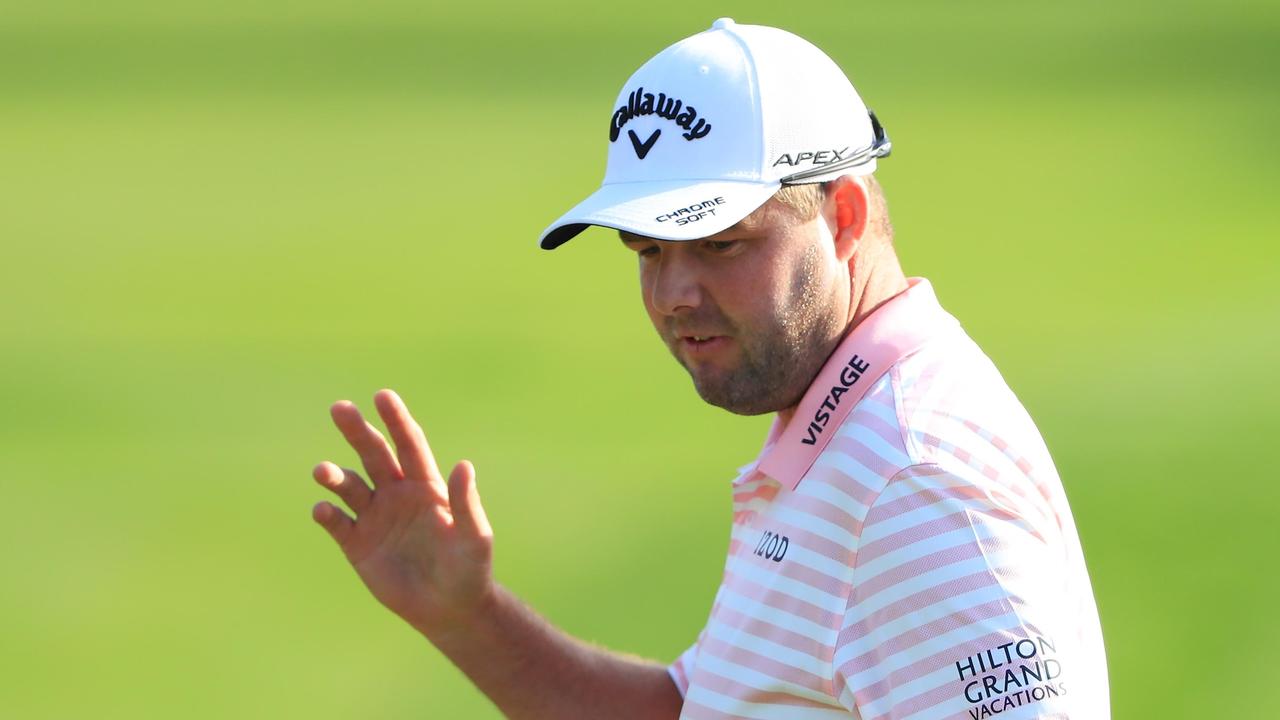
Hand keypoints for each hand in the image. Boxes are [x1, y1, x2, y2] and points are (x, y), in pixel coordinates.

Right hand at [311, 389, 493, 639]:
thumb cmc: (468, 570)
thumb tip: (463, 465)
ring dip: (335, 476)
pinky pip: (337, 523)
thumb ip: (466, 503)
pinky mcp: (357, 545)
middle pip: (373, 455)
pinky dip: (327, 513)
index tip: (382, 396)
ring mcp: (374, 518)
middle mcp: (396, 495)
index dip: (396, 420)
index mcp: (425, 486)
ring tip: (323, 471)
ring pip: (349, 486)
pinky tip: (324, 509)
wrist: (449, 610)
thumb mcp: (473, 537)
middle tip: (339, 407)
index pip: (408, 444)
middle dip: (357, 431)